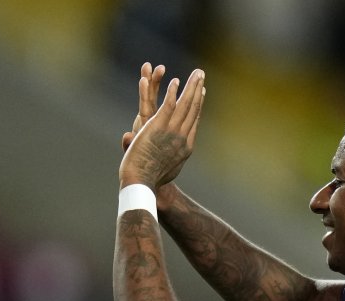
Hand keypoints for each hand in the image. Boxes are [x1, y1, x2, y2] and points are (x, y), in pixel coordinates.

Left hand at [119, 68, 205, 189]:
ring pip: (184, 104)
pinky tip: (175, 81)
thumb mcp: (167, 170)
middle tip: (202, 75)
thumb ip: (170, 160)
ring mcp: (171, 131)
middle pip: (193, 109)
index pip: (194, 121)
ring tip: (196, 73)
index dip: (199, 105)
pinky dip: (172, 92)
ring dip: (191, 86)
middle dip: (198, 90)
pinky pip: (167, 105)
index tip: (202, 93)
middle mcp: (183, 137)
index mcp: (186, 147)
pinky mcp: (157, 126)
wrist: (143, 183)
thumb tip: (173, 159)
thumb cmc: (152, 181)